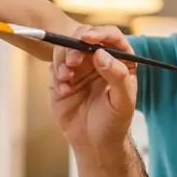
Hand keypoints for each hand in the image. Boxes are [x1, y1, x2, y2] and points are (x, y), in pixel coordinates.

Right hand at [48, 25, 137, 152]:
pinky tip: (65, 92)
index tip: (88, 38)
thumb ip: (116, 76)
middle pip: (83, 37)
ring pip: (65, 49)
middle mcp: (98, 60)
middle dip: (75, 46)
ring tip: (67, 79)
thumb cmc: (114, 122)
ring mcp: (79, 68)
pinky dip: (57, 76)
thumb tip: (101, 54)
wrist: (94, 143)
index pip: (111, 37)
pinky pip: (54, 67)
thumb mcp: (122, 101)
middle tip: (73, 62)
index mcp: (119, 61)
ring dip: (63, 60)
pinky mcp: (62, 79)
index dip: (100, 33)